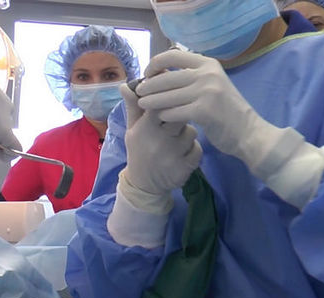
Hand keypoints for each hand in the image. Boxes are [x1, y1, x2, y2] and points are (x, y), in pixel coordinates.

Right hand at [120, 82, 202, 207]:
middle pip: (179, 115)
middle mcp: (158, 141)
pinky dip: (194, 149)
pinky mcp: (184, 168)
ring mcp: (172, 156)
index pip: (160, 104)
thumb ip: (133, 107)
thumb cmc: (139, 151)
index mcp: (144, 129)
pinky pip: (197, 149)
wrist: (144, 186)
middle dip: (181, 114)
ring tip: (178, 139)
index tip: (173, 97)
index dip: (169, 98)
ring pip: (191, 132)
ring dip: (188, 133)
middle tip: (178, 117)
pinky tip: (184, 152)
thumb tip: (126, 85)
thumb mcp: (133, 130)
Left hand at [134, 50, 323, 209]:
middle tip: (139, 93)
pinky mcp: (204, 110)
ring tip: (142, 105)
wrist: (249, 132)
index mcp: (208, 64)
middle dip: (149, 85)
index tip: (148, 74)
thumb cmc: (228, 112)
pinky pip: (175, 111)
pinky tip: (159, 119)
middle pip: (166, 76)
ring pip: (168, 95)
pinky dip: (164, 115)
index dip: (155, 63)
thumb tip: (161, 73)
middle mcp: (207, 74)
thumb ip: (192, 79)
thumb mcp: (213, 86)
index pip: (172, 55)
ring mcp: (206, 91)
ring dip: (151, 101)